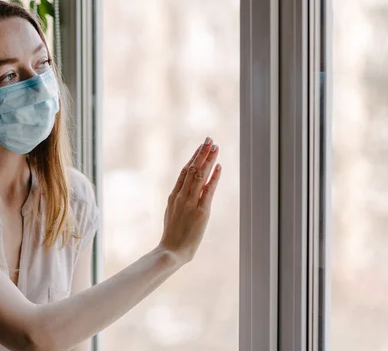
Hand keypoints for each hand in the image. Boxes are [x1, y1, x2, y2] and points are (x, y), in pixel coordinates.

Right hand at [158, 137, 221, 264]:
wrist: (171, 251)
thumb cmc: (173, 236)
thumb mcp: (172, 214)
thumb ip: (179, 201)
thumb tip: (184, 192)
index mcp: (173, 196)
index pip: (184, 171)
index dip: (193, 158)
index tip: (200, 147)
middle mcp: (181, 196)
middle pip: (192, 169)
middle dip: (202, 153)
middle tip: (209, 140)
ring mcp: (190, 202)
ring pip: (199, 176)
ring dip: (208, 160)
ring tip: (215, 147)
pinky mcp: (201, 211)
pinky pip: (208, 190)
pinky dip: (214, 177)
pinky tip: (219, 167)